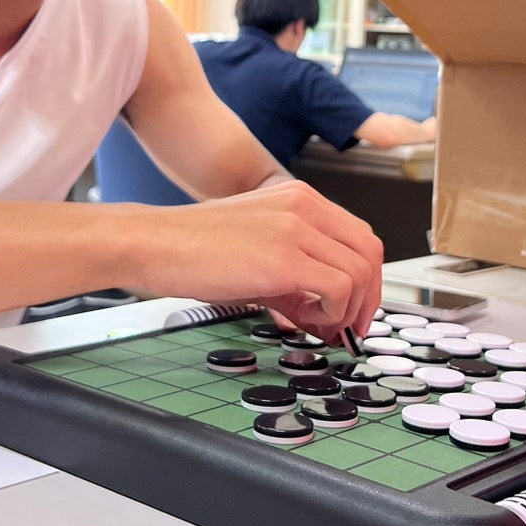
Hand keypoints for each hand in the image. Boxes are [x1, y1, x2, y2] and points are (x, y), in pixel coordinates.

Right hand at [138, 181, 382, 341]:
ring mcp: (297, 229)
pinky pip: (338, 288)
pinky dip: (332, 313)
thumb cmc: (194, 249)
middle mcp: (304, 206)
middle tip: (350, 327)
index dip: (366, 277)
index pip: (360, 236)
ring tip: (317, 326)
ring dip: (347, 310)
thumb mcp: (258, 250)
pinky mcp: (285, 259)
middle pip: (370, 251)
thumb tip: (323, 313)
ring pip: (359, 272)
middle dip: (368, 297)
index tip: (353, 308)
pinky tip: (303, 321)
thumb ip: (295, 275)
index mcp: (299, 198)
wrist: (155, 243)